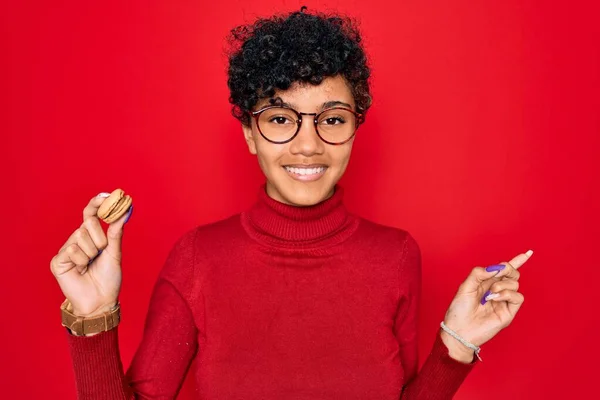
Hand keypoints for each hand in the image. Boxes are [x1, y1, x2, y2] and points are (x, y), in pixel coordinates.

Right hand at [50, 193, 131, 316]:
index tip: (108, 194)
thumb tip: (125, 210)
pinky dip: (81, 260)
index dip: (97, 203)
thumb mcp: (115, 252)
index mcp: (91, 236)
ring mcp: (66, 250)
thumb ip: (116, 232)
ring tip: (91, 265)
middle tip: (102, 252)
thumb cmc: (109, 278)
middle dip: (100, 238)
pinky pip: (72, 249)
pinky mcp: (58, 261)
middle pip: (88, 223)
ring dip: (92, 252)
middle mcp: (77, 240)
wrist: (101, 301)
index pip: (90, 214)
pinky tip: (80, 271)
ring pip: (80, 236)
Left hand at [440, 250, 532, 361]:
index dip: (517, 261)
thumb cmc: (459, 310)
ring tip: (490, 293)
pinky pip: (518, 297)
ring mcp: (503, 301)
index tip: (528, 253)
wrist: (459, 330)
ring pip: (515, 284)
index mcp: (486, 283)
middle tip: (499, 271)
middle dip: (508, 268)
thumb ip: (479, 274)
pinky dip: (507, 294)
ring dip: (503, 284)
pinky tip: (495, 298)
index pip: (503, 270)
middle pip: (512, 274)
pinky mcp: (508, 312)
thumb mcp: (465, 286)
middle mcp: (496, 290)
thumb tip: (495, 268)